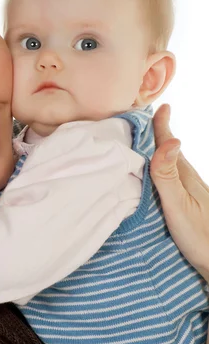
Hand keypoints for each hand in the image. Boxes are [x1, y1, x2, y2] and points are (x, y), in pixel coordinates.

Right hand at [151, 104, 208, 281]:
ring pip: (170, 164)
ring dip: (158, 151)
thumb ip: (168, 176)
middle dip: (156, 134)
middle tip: (143, 119)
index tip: (155, 106)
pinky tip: (157, 176)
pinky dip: (160, 169)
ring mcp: (189, 191)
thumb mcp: (179, 206)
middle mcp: (188, 179)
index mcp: (183, 175)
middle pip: (169, 150)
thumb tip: (170, 140)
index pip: (168, 143)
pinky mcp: (188, 203)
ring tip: (146, 143)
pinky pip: (170, 178)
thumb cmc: (200, 238)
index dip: (160, 125)